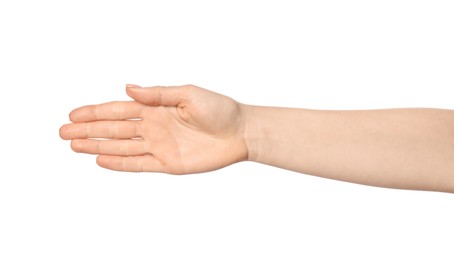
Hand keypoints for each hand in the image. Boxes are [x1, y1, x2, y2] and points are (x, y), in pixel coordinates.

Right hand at [59, 84, 248, 173]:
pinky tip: (101, 160)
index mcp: (156, 108)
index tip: (73, 114)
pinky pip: (139, 164)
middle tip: (63, 132)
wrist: (240, 133)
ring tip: (74, 146)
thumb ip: (157, 94)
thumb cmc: (219, 109)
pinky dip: (120, 163)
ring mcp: (159, 146)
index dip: (96, 112)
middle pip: (114, 129)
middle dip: (88, 130)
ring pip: (121, 147)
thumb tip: (128, 87)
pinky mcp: (168, 164)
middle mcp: (154, 127)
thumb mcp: (188, 94)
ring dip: (97, 146)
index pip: (119, 110)